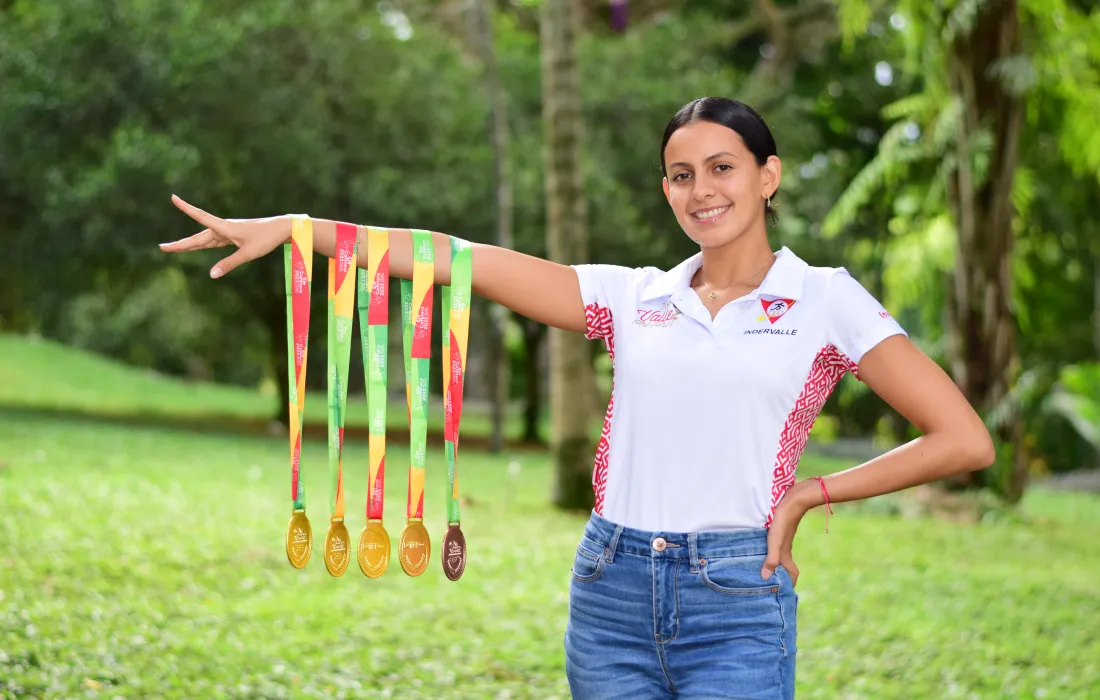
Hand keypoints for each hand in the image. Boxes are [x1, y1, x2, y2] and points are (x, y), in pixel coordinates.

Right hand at [160, 195, 289, 277]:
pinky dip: (202, 245)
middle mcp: (223, 228)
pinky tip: (195, 246)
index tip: (173, 197)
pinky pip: (213, 241)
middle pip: (197, 237)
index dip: (186, 208)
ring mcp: (227, 232)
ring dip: (189, 245)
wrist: (281, 229)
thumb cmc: (266, 239)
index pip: (201, 216)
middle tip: (162, 247)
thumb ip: (229, 264)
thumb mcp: (248, 254)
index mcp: (225, 227)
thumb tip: (211, 275)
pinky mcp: (232, 236)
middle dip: (180, 244)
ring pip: (204, 240)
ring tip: (172, 249)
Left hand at [761, 480, 815, 586]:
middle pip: (785, 566)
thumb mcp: (774, 542)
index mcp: (785, 554)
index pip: (792, 574)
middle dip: (780, 576)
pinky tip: (761, 548)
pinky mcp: (781, 529)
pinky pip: (776, 545)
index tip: (783, 593)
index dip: (790, 584)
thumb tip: (766, 579)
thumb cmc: (783, 522)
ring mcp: (784, 539)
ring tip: (761, 568)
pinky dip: (771, 551)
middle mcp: (786, 548)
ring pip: (780, 555)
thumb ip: (771, 559)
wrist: (794, 500)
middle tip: (768, 583)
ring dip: (774, 563)